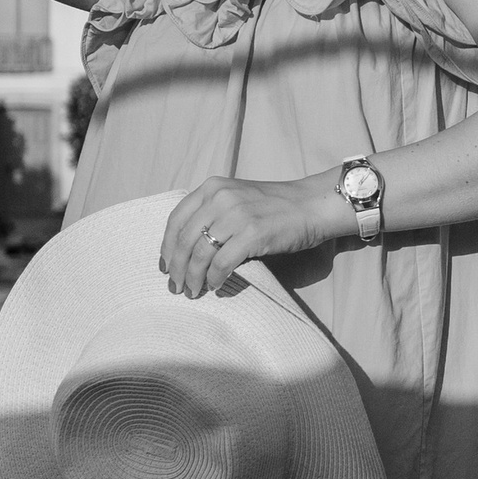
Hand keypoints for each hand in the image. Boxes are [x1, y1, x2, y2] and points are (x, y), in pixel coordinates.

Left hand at [159, 174, 331, 299]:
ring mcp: (236, 215)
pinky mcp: (252, 234)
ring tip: (193, 291)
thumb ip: (214, 213)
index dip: (166, 247)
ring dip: (193, 277)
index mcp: (212, 188)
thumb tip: (190, 249)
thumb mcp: (237, 198)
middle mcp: (220, 198)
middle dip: (176, 268)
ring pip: (200, 254)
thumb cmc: (277, 206)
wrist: (312, 205)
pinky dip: (214, 278)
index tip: (165, 266)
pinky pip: (222, 263)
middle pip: (184, 240)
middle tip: (176, 286)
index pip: (176, 220)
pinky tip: (215, 286)